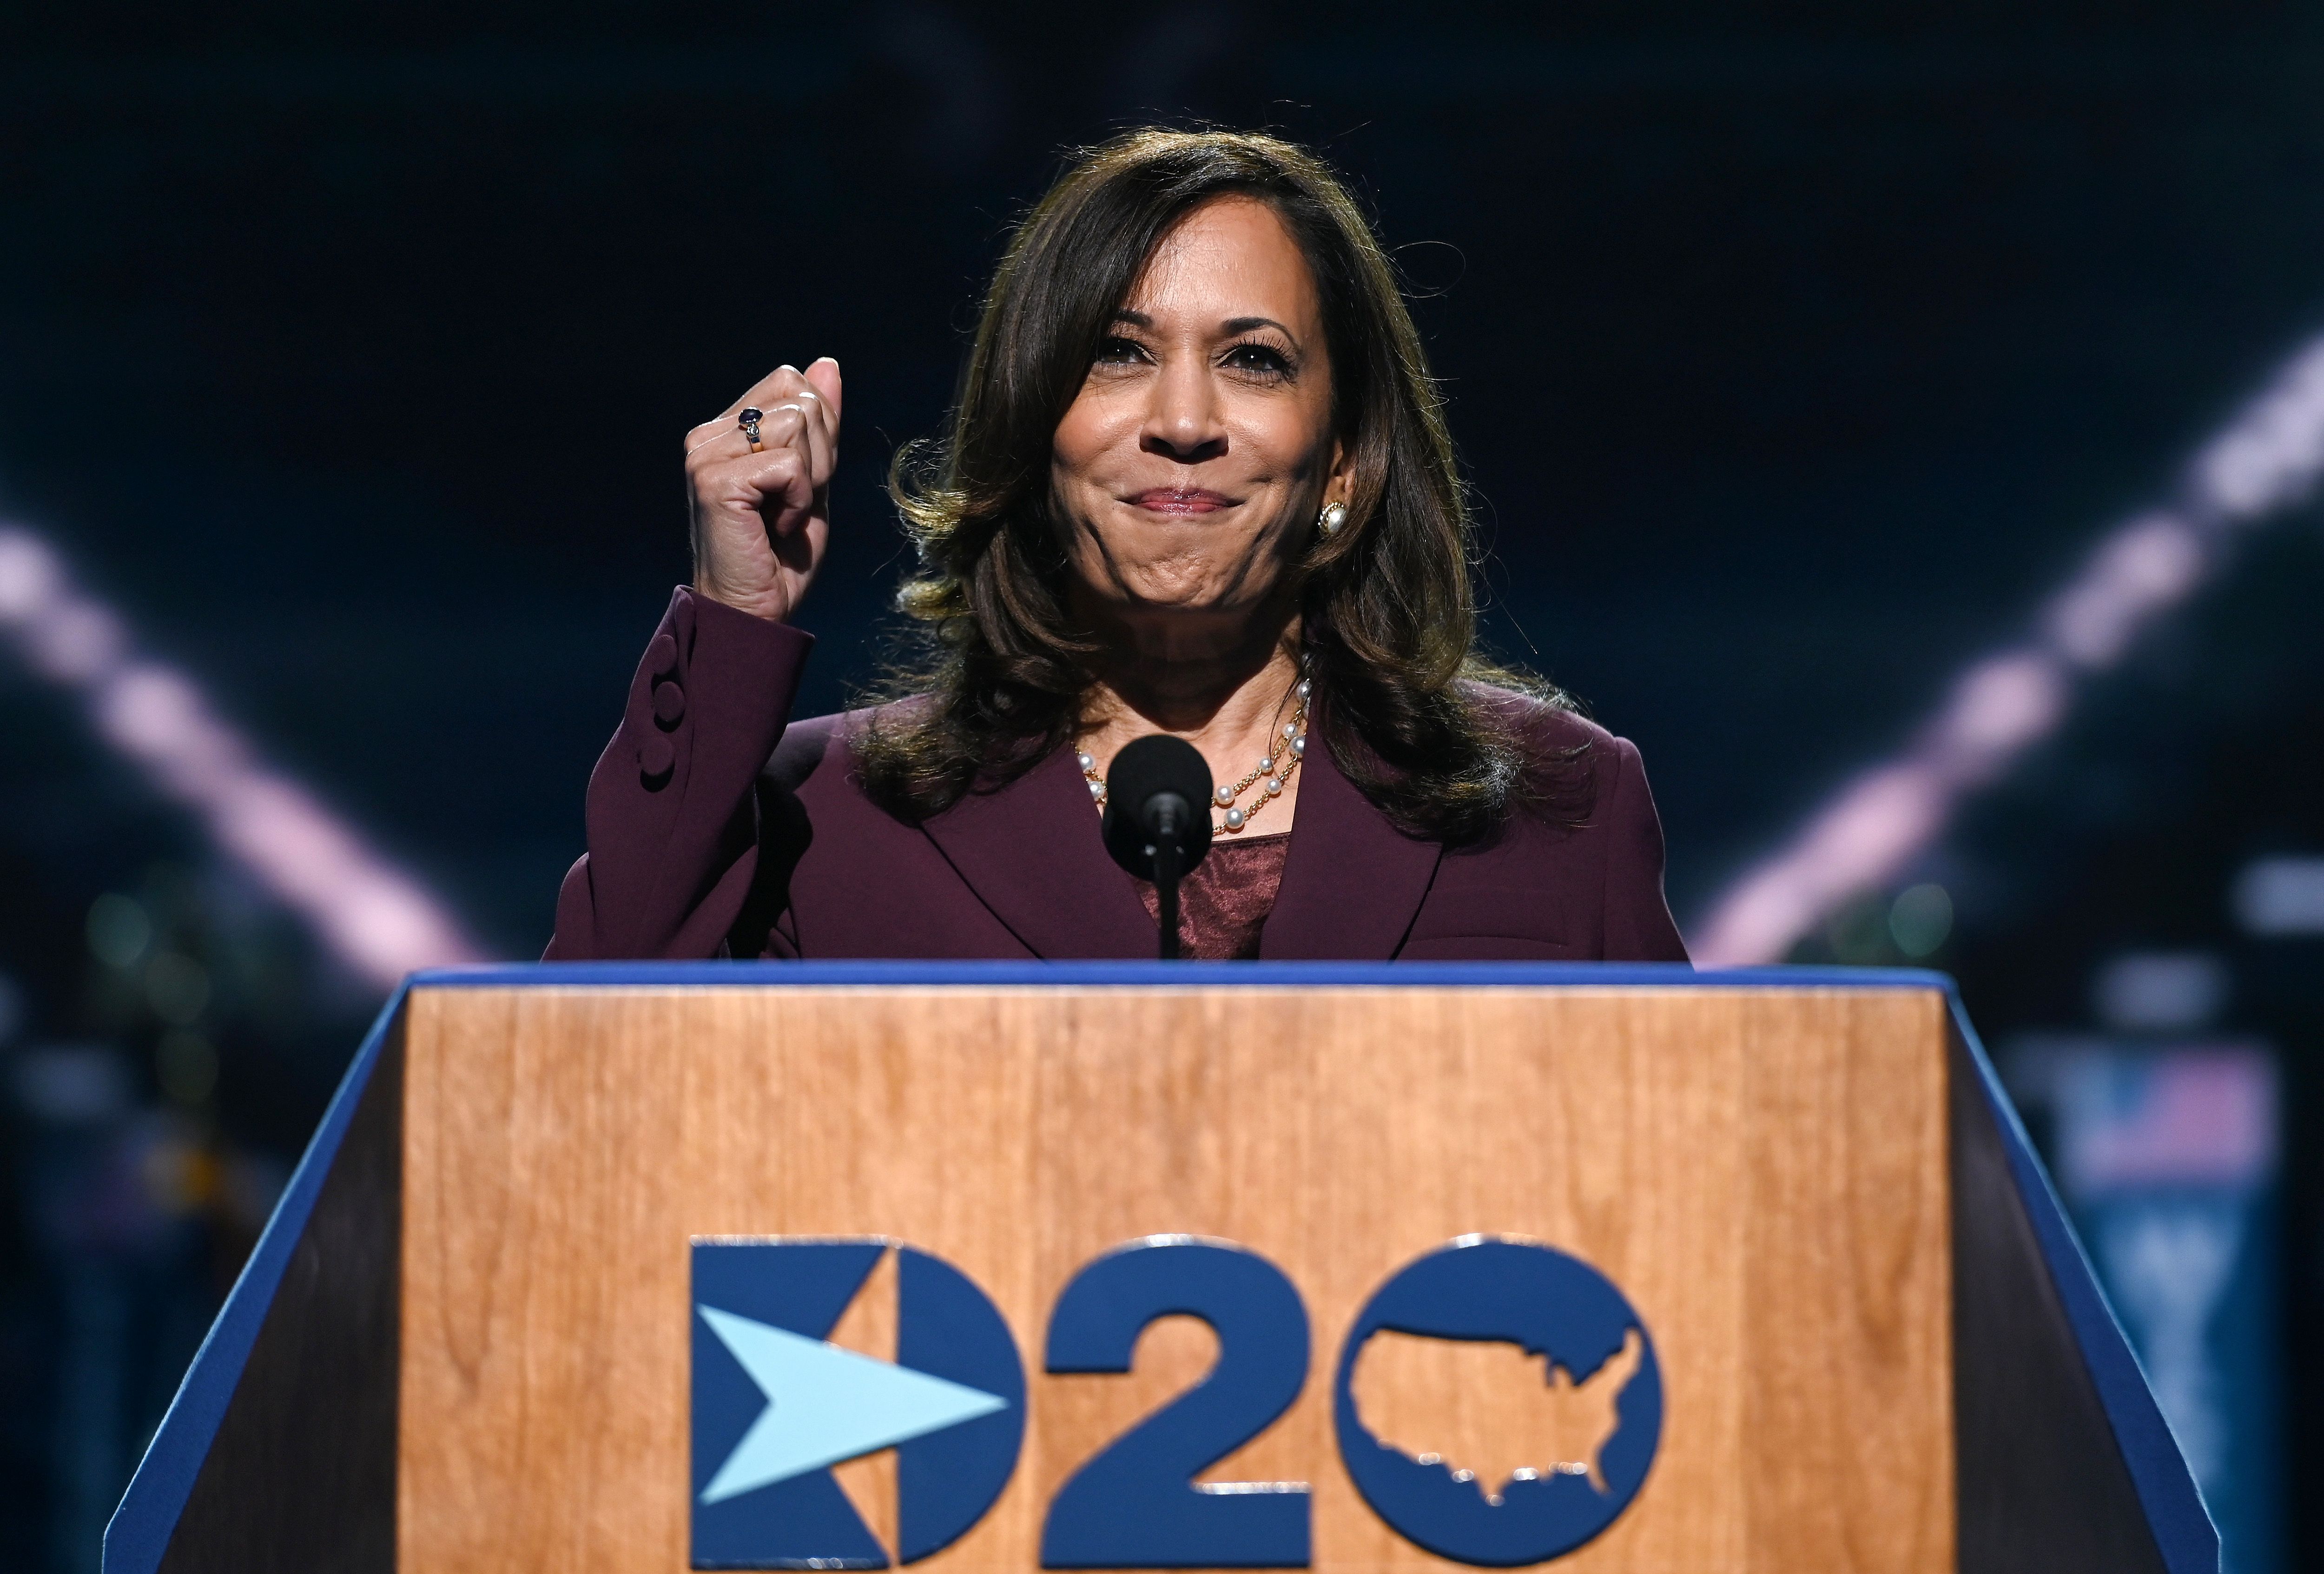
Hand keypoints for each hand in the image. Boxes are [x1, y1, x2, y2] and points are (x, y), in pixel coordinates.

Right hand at [684, 358, 841, 622]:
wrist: (754, 611)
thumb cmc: (782, 554)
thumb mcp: (813, 479)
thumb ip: (820, 423)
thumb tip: (827, 362)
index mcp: (727, 428)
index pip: (792, 382)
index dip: (820, 431)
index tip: (802, 482)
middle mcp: (708, 435)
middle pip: (801, 399)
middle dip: (820, 455)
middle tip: (793, 503)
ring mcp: (705, 455)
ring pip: (797, 424)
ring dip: (810, 480)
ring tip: (783, 515)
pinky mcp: (713, 480)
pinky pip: (789, 465)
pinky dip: (799, 501)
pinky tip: (776, 528)